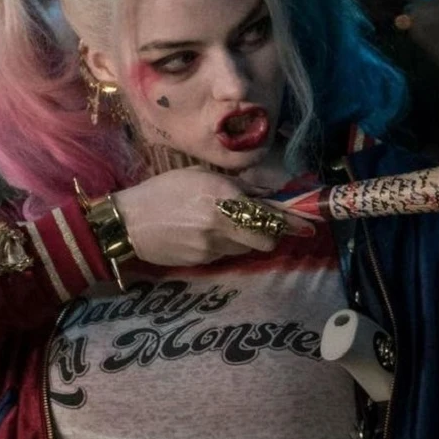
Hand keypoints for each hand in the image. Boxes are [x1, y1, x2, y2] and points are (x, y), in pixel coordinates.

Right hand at [112, 167, 315, 266]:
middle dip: (271, 234)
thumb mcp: (201, 176)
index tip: (309, 225)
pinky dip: (227, 246)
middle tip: (266, 226)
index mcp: (223, 195)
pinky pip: (227, 255)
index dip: (292, 221)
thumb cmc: (164, 191)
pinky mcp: (203, 262)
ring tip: (229, 226)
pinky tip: (207, 235)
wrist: (129, 222)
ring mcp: (212, 246)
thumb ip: (239, 186)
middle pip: (266, 239)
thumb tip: (270, 193)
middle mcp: (221, 222)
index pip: (268, 212)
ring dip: (248, 240)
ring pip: (248, 249)